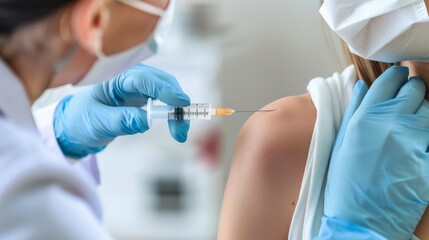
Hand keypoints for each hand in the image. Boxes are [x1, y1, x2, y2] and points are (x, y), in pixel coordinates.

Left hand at [54, 64, 190, 157]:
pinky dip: (173, 113)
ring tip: (180, 133)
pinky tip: (176, 126)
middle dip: (176, 101)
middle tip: (181, 127)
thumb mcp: (97, 123)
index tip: (181, 102)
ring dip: (177, 110)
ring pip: (167, 91)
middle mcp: (130, 78)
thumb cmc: (82, 120)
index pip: (144, 79)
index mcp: (115, 78)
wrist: (76, 126)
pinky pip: (165, 101)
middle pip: (161, 82)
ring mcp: (138, 87)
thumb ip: (120, 121)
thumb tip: (146, 121)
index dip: (164, 89)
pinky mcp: (144, 97)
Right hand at [317, 67, 428, 238]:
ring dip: (423, 112)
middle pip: (415, 90)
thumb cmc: (345, 183)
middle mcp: (391, 125)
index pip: (389, 81)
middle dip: (412, 90)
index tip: (398, 78)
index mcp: (365, 118)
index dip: (396, 76)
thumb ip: (353, 111)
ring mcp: (414, 143)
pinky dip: (427, 137)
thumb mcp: (340, 143)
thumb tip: (362, 86)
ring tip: (412, 125)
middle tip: (407, 98)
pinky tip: (418, 144)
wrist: (360, 218)